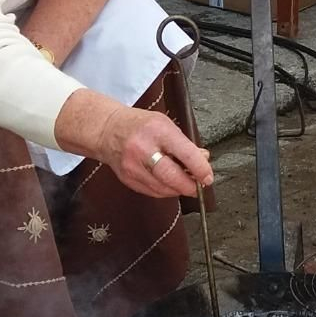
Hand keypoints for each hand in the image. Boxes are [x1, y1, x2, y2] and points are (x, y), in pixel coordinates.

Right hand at [96, 107, 213, 196]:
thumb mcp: (166, 124)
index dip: (200, 169)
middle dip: (189, 186)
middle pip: (171, 176)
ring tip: (186, 183)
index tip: (208, 177)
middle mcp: (143, 149)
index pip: (184, 153)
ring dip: (178, 189)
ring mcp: (133, 166)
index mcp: (157, 131)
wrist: (108, 130)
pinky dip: (165, 191)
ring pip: (162, 188)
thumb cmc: (140, 125)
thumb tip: (203, 160)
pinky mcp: (127, 179)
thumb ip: (185, 144)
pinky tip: (170, 185)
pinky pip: (152, 192)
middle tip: (199, 186)